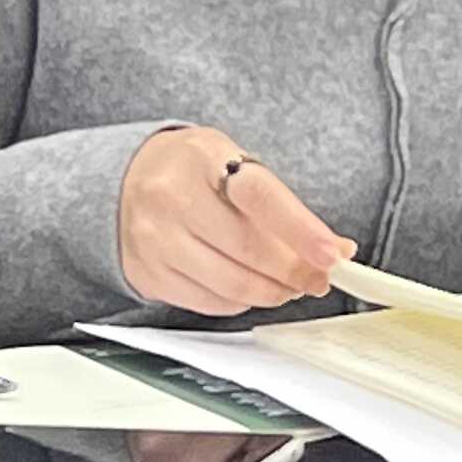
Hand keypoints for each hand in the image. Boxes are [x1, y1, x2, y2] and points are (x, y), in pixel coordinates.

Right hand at [116, 125, 350, 316]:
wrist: (124, 180)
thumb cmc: (195, 171)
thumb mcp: (237, 164)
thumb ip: (285, 205)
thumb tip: (337, 250)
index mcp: (204, 159)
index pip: (262, 197)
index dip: (301, 230)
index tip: (333, 255)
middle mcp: (173, 199)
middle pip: (249, 250)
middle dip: (296, 271)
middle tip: (321, 277)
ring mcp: (156, 240)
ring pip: (231, 284)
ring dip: (273, 292)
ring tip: (291, 285)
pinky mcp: (148, 275)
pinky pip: (209, 302)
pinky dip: (241, 301)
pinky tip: (252, 288)